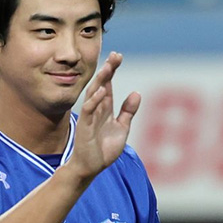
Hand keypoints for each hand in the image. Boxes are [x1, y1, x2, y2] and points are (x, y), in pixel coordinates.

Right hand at [68, 51, 141, 178]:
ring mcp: (89, 117)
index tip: (118, 56)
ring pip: (94, 94)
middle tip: (115, 56)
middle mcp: (97, 109)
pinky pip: (88, 111)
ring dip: (101, 81)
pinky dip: (94, 101)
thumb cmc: (103, 149)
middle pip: (102, 85)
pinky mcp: (85, 127)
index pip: (109, 85)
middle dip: (108, 70)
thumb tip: (137, 93)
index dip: (113, 71)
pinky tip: (101, 91)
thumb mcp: (121, 128)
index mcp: (105, 108)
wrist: (90, 167)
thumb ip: (128, 111)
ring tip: (108, 68)